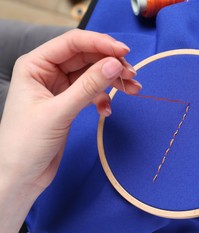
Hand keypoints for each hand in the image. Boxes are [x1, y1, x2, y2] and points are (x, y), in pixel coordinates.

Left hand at [0, 29, 139, 194]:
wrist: (19, 177)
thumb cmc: (25, 144)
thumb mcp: (59, 112)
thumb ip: (88, 86)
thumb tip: (115, 64)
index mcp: (35, 65)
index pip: (73, 43)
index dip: (101, 44)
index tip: (125, 53)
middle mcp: (47, 72)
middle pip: (86, 57)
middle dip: (111, 64)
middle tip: (132, 76)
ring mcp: (59, 88)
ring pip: (92, 74)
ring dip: (113, 81)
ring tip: (133, 90)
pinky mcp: (68, 104)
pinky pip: (92, 92)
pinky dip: (104, 99)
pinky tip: (107, 111)